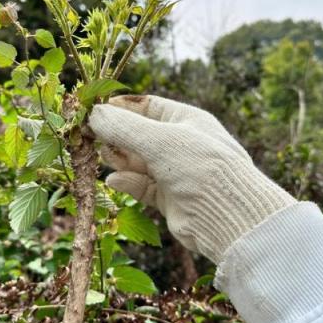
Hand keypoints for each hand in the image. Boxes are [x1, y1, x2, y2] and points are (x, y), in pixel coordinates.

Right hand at [89, 95, 295, 263]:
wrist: (229, 216)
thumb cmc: (201, 166)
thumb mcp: (160, 140)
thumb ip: (124, 127)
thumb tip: (94, 114)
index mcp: (186, 120)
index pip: (147, 106)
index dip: (120, 107)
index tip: (95, 110)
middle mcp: (180, 144)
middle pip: (137, 134)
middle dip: (116, 135)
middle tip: (93, 137)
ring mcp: (174, 171)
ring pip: (136, 160)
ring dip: (119, 159)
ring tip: (109, 159)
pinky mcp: (168, 197)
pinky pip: (140, 185)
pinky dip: (127, 182)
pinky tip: (115, 181)